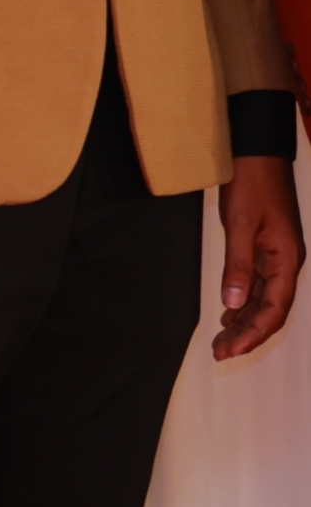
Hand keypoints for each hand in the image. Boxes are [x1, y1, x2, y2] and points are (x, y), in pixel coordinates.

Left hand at [214, 155, 304, 360]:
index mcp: (287, 259)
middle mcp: (286, 263)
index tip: (229, 350)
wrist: (257, 152)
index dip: (253, 334)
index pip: (274, 309)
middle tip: (219, 354)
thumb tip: (233, 305)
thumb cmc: (253, 183)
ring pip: (264, 300)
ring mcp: (276, 256)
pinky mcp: (265, 249)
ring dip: (244, 322)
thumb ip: (238, 265)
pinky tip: (228, 314)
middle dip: (247, 335)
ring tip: (220, 341)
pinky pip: (257, 285)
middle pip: (271, 311)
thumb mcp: (242, 224)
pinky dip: (243, 302)